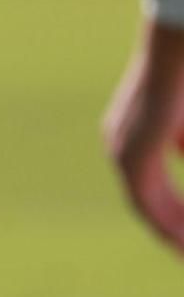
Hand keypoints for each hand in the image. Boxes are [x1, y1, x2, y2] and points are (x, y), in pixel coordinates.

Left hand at [104, 20, 183, 254]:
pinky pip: (146, 199)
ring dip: (169, 228)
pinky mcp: (133, 154)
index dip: (167, 208)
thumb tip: (181, 154)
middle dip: (168, 225)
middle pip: (143, 198)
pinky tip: (182, 237)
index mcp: (128, 136)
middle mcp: (119, 145)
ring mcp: (123, 150)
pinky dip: (166, 221)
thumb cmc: (183, 81)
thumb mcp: (182, 122)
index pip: (144, 183)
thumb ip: (180, 142)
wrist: (172, 59)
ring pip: (144, 204)